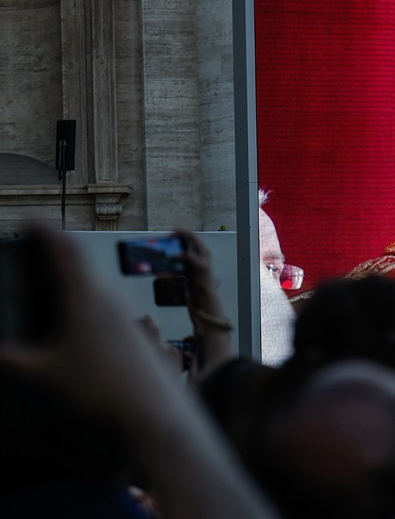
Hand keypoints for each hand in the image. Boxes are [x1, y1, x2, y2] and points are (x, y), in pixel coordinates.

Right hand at [0, 223, 182, 420]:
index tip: (30, 220)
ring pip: (94, 278)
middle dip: (57, 249)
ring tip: (51, 270)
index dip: (48, 231)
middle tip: (36, 242)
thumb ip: (17, 360)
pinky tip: (77, 306)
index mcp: (86, 295)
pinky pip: (104, 294)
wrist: (151, 399)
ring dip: (73, 270)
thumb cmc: (101, 383)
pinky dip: (85, 290)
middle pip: (80, 260)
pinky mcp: (131, 318)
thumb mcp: (49, 372)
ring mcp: (123, 304)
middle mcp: (108, 293)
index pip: (66, 251)